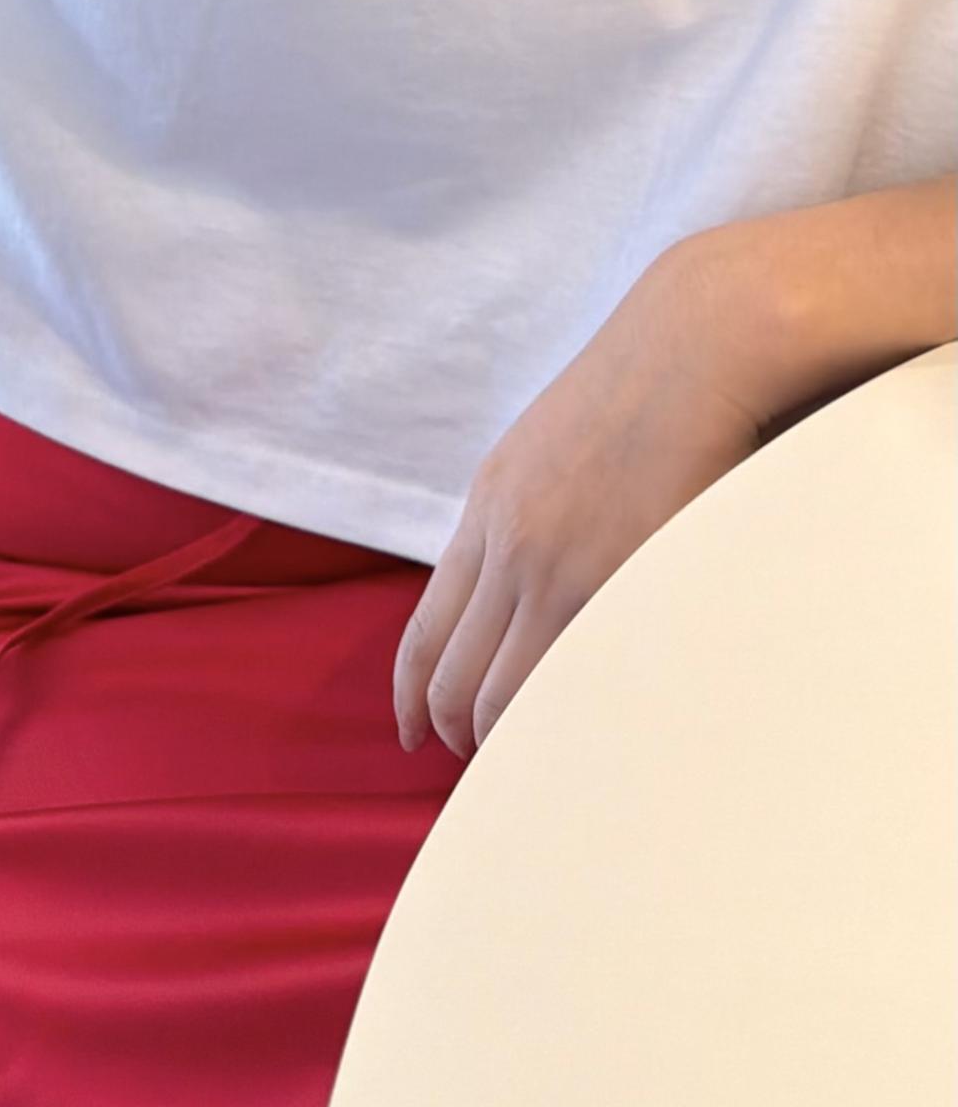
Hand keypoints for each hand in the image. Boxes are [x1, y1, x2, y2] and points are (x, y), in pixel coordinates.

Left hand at [392, 246, 766, 760]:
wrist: (693, 342)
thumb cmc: (636, 390)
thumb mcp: (543, 448)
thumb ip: (520, 514)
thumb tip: (519, 576)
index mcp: (485, 511)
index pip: (424, 631)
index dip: (413, 695)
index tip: (416, 734)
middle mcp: (508, 545)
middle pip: (453, 676)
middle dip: (457, 731)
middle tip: (478, 764)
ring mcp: (563, 566)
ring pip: (507, 692)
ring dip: (510, 739)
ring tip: (533, 764)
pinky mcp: (625, 577)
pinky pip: (578, 676)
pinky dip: (569, 719)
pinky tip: (585, 738)